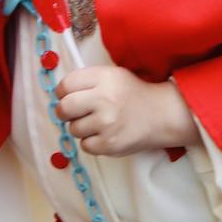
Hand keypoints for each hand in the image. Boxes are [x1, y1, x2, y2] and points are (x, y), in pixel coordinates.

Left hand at [55, 66, 197, 157]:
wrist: (162, 114)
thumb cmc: (133, 94)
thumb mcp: (113, 76)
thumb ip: (88, 81)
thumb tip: (59, 94)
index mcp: (104, 77)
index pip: (66, 84)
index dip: (62, 92)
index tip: (67, 96)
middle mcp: (104, 99)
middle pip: (64, 108)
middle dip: (64, 112)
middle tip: (73, 113)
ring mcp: (107, 123)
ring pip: (73, 129)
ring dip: (80, 127)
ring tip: (97, 123)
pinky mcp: (109, 144)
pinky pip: (84, 145)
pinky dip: (91, 142)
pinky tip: (104, 134)